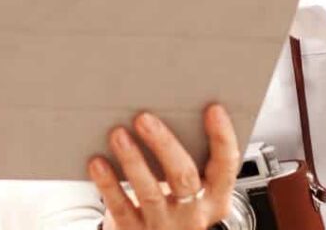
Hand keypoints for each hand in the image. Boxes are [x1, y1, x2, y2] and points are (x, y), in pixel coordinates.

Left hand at [90, 105, 239, 229]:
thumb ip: (189, 155)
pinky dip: (108, 184)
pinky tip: (98, 162)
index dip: (222, 138)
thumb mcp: (193, 185)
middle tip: (143, 118)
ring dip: (133, 161)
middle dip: (164, 145)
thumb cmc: (174, 202)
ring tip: (117, 134)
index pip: (226, 166)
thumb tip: (166, 108)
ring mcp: (165, 225)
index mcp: (215, 197)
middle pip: (184, 177)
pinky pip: (121, 207)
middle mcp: (194, 213)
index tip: (213, 110)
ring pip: (150, 193)